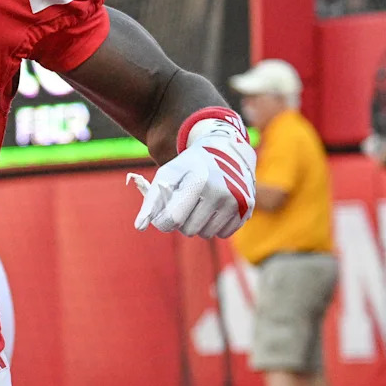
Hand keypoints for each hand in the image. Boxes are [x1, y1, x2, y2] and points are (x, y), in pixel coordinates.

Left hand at [127, 112, 256, 238]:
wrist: (224, 151)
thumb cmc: (189, 165)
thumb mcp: (167, 174)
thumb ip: (151, 200)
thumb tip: (139, 227)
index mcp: (198, 180)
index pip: (173, 219)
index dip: (162, 221)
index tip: (162, 214)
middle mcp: (221, 191)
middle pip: (188, 229)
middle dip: (181, 221)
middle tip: (184, 202)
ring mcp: (237, 201)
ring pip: (206, 234)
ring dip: (198, 224)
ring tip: (199, 203)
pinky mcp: (246, 209)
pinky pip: (223, 234)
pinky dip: (215, 225)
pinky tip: (214, 206)